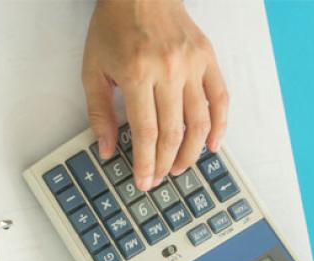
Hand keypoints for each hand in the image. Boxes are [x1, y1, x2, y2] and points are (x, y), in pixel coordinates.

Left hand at [82, 0, 228, 190]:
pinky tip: (212, 145)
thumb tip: (107, 149)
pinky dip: (219, 125)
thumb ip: (99, 113)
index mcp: (137, 74)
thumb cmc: (114, 27)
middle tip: (159, 178)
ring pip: (199, 121)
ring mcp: (192, 64)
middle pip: (173, 132)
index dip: (146, 162)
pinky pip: (220, 98)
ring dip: (191, 151)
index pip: (146, 132)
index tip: (143, 180)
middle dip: (165, 163)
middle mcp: (168, 70)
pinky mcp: (208, 58)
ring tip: (180, 167)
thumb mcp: (92, 70)